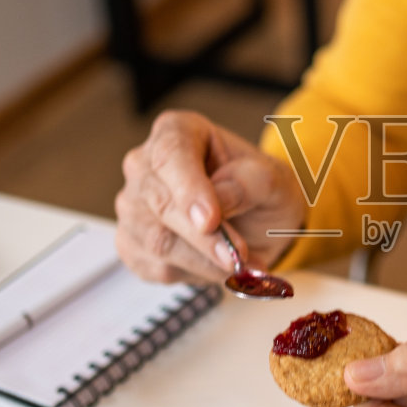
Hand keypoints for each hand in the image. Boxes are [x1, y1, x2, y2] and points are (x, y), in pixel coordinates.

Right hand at [115, 110, 304, 282]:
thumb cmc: (260, 190)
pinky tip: (219, 267)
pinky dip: (196, 274)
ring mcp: (133, 206)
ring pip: (158, 242)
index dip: (188, 189)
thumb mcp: (273, 179)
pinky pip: (158, 267)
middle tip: (238, 257)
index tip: (210, 220)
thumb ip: (249, 183)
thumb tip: (219, 201)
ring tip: (244, 265)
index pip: (171, 155)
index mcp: (177, 132)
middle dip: (203, 238)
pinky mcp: (132, 244)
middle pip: (160, 203)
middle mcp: (145, 165)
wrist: (256, 220)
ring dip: (205, 262)